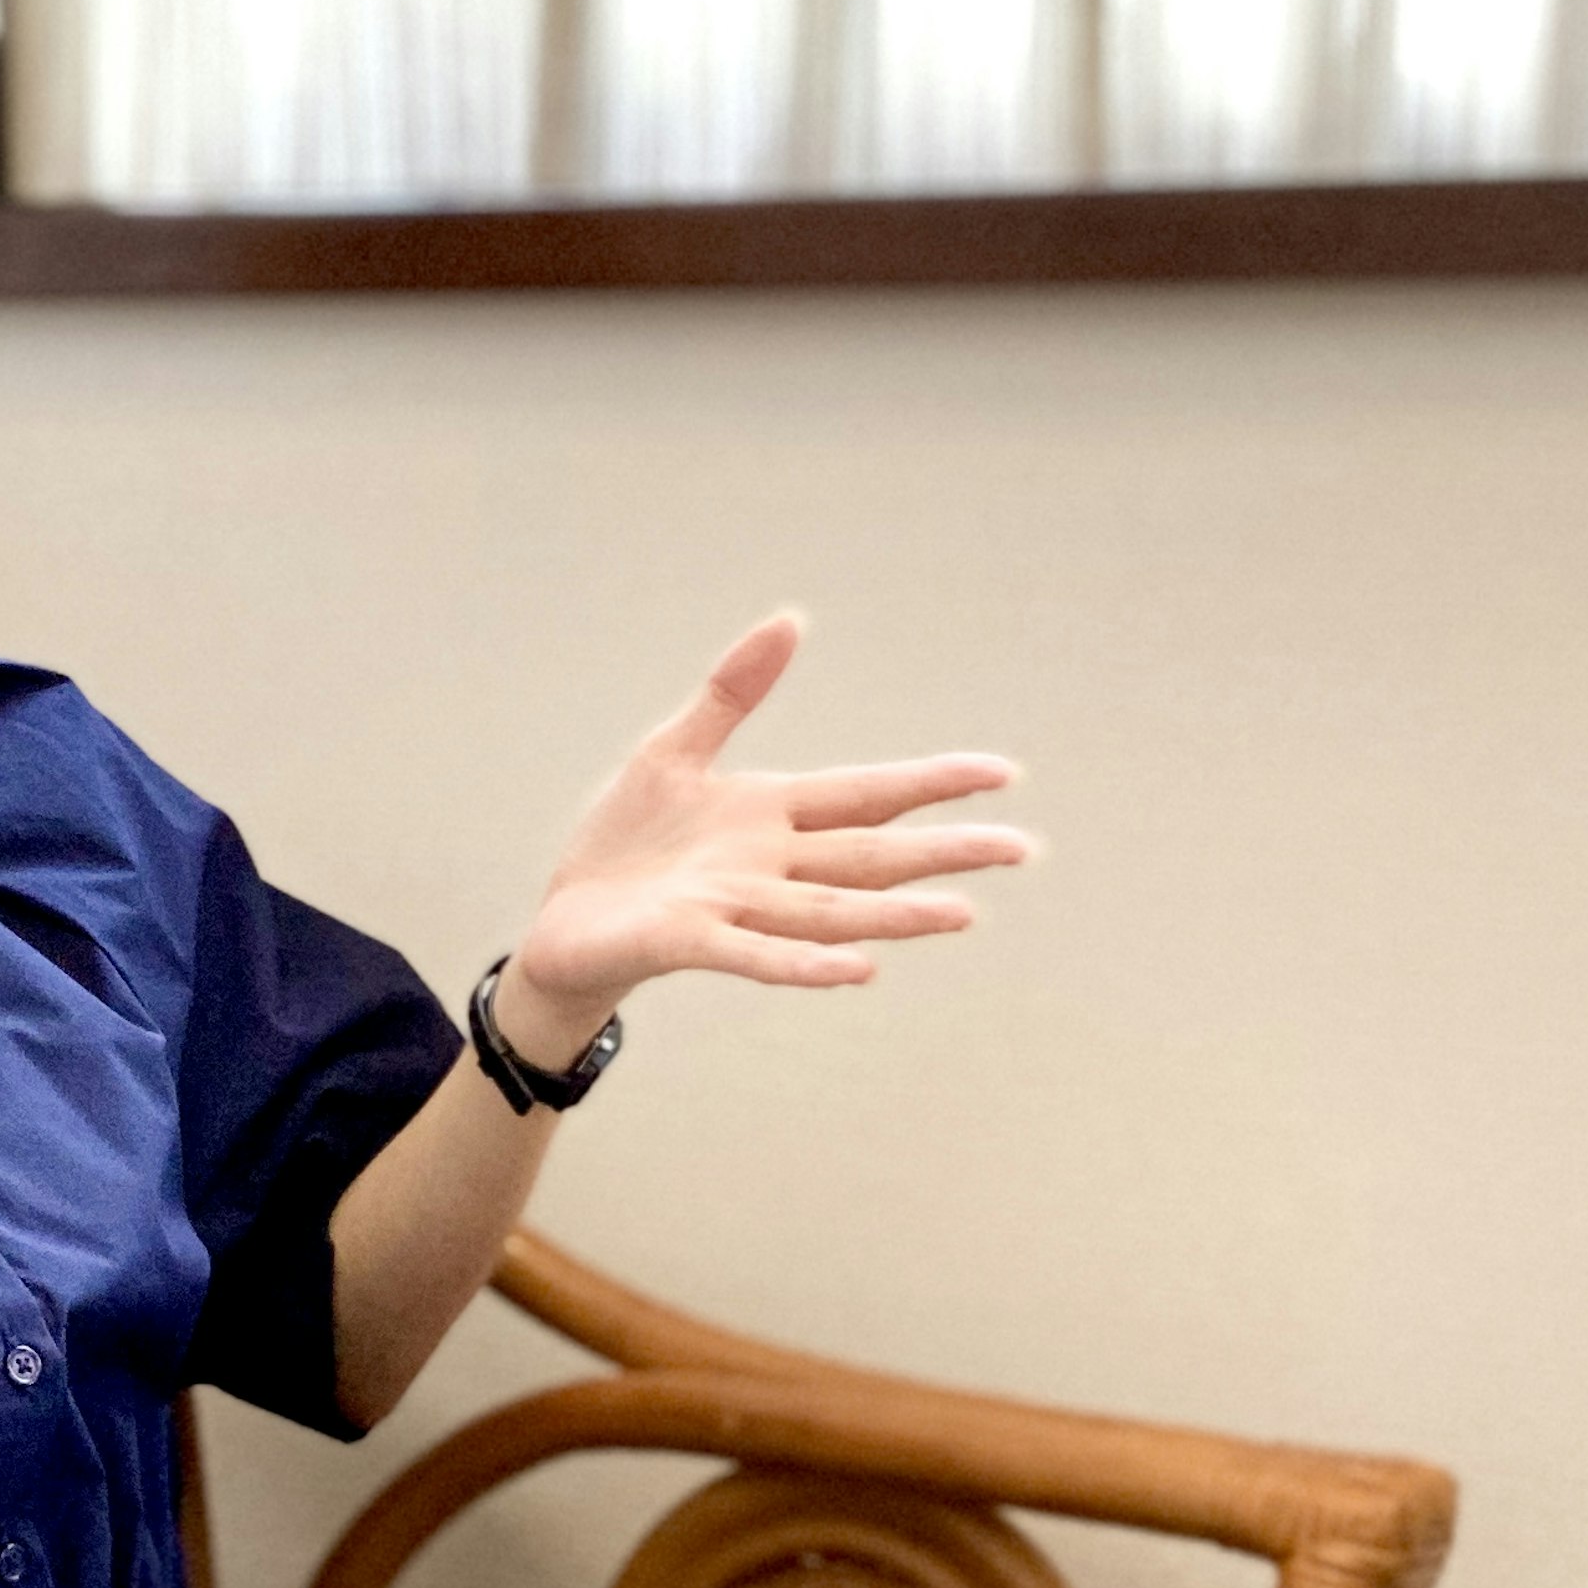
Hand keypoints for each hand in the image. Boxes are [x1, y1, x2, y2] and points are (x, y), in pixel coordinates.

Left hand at [503, 612, 1026, 1052]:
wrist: (565, 923)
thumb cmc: (626, 847)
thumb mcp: (674, 751)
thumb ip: (732, 692)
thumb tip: (791, 619)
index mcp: (772, 817)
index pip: (868, 796)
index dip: (930, 783)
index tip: (1001, 773)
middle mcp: (769, 868)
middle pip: (871, 857)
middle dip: (945, 853)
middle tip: (1023, 849)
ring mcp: (735, 909)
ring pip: (830, 911)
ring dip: (896, 915)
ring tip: (962, 914)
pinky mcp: (689, 943)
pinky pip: (757, 955)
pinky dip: (805, 963)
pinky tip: (858, 969)